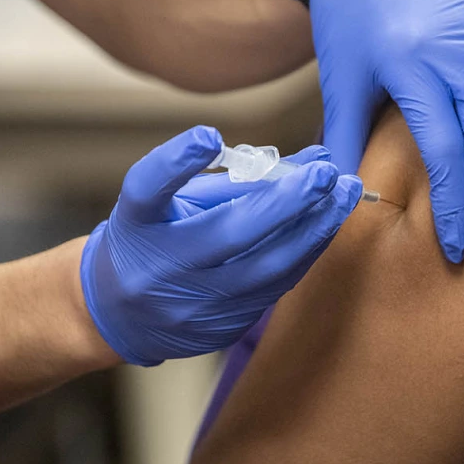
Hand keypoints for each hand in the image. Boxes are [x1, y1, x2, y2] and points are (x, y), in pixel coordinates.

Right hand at [80, 127, 361, 364]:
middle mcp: (157, 269)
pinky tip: (326, 225)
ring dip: (313, 229)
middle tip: (326, 173)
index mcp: (135, 225)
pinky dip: (304, 253)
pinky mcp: (218, 329)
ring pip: (265, 269)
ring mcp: (190, 306)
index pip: (148, 189)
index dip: (176, 161)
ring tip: (344, 194)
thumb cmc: (153, 238)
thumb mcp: (170, 202)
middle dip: (286, 201)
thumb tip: (309, 159)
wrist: (119, 315)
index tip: (209, 134)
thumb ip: (230, 180)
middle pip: (227, 234)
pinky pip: (274, 289)